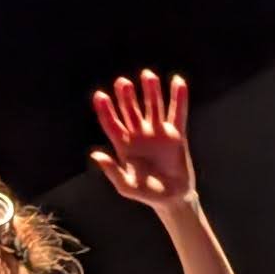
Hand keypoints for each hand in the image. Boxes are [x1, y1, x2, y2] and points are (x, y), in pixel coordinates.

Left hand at [90, 68, 195, 210]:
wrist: (172, 198)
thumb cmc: (146, 193)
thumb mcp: (126, 186)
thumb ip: (112, 171)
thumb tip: (96, 154)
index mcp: (124, 145)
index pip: (112, 123)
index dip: (105, 110)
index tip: (99, 96)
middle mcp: (139, 134)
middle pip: (130, 110)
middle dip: (127, 96)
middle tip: (122, 83)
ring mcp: (157, 132)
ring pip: (153, 106)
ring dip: (150, 91)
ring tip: (147, 76)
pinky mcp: (176, 134)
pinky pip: (177, 112)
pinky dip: (179, 97)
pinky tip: (177, 81)